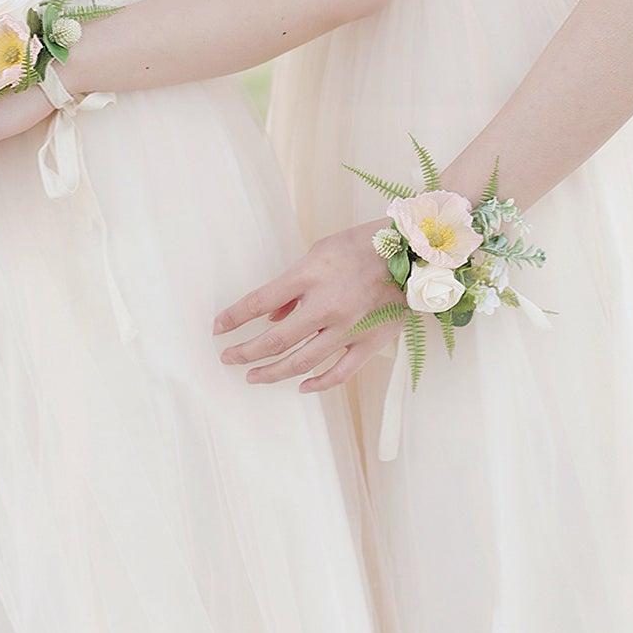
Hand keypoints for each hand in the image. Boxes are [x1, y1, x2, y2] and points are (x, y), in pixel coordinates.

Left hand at [212, 220, 406, 393]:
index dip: (234, 318)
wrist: (413, 252)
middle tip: (228, 358)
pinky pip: (340, 372)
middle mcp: (326, 305)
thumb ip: (293, 286)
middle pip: (275, 340)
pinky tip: (301, 386)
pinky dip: (318, 383)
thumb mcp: (319, 252)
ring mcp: (348, 327)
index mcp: (310, 276)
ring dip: (272, 372)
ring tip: (254, 376)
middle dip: (245, 352)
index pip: (259, 302)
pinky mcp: (370, 342)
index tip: (218, 328)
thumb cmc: (363, 246)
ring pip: (302, 362)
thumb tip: (271, 315)